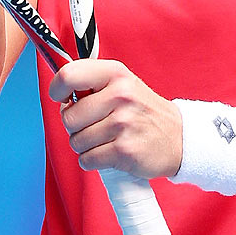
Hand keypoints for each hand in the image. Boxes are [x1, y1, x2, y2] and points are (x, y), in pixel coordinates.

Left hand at [49, 60, 182, 178]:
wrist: (179, 138)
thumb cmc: (143, 111)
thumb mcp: (122, 84)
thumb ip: (91, 84)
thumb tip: (61, 98)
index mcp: (116, 73)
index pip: (69, 75)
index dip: (57, 89)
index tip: (61, 98)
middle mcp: (120, 95)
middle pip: (69, 117)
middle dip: (75, 126)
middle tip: (95, 124)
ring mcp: (123, 124)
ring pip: (76, 141)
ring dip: (86, 145)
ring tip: (106, 139)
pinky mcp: (125, 151)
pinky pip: (87, 160)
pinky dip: (93, 160)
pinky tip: (110, 152)